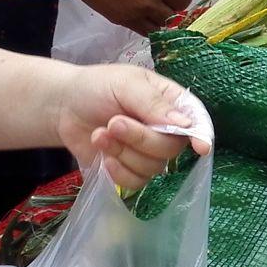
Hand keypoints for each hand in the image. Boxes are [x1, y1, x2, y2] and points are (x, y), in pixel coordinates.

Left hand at [54, 63, 210, 189]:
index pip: (197, 121)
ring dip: (122, 152)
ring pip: (153, 167)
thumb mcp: (125, 84)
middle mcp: (166, 130)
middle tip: (113, 123)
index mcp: (171, 103)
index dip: (202, 135)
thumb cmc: (97, 87)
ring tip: (100, 134)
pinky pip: (136, 182)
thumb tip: (184, 124)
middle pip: (171, 148)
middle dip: (140, 138)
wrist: (64, 107)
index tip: (200, 148)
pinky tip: (103, 155)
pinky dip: (117, 171)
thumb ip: (153, 103)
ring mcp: (149, 153)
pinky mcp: (131, 170)